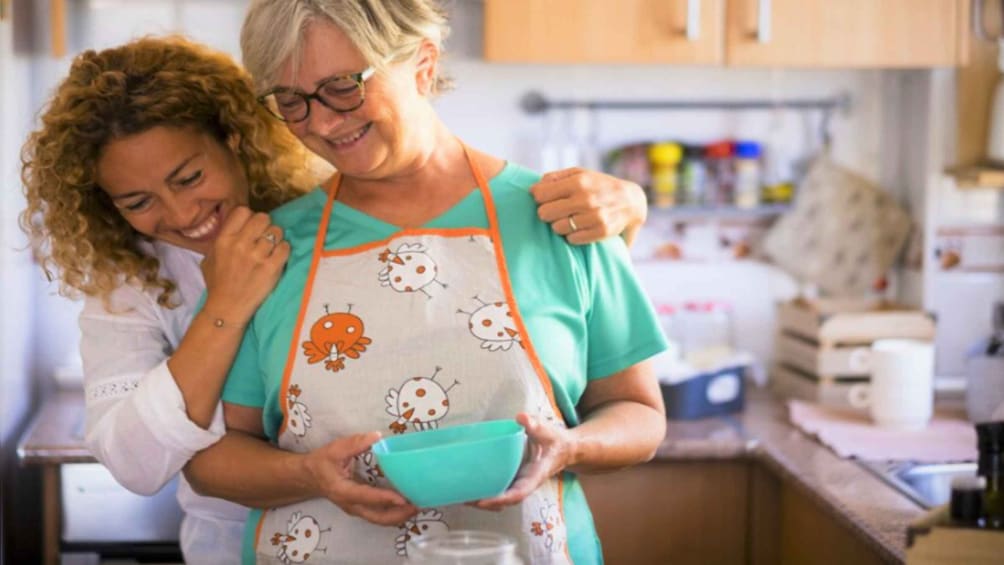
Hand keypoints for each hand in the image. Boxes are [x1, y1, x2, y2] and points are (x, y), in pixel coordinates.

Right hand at [200, 206, 289, 324]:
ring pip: (277, 231)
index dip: (250, 217)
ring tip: (271, 249)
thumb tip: (234, 226)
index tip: (251, 228)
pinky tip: (277, 258)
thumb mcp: (209, 258)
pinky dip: (284, 251)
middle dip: (266, 226)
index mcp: (224, 239)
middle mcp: (240, 244)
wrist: (226, 308)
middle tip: (264, 237)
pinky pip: (285, 248)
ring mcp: (257, 256)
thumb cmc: (217, 284)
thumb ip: (221, 239)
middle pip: (263, 218)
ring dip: (276, 239)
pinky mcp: (271, 268)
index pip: (243, 211)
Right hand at [303, 432, 417, 525]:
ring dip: (399, 516)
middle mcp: (351, 505)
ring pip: (380, 519)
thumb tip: (376, 436)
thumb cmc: (322, 462)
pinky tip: (407, 505)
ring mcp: (357, 510)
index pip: (366, 497)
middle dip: (398, 514)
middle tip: (418, 505)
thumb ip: (355, 443)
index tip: (402, 499)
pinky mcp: (361, 509)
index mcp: (343, 491)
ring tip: (418, 506)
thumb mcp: (334, 449)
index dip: (385, 499)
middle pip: (377, 517)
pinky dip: (394, 513)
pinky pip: (379, 516)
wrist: (309, 477)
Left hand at [472, 413, 574, 510]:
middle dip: (484, 503)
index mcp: (534, 477)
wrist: (563, 450)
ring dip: (481, 500)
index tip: (482, 501)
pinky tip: (468, 486)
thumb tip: (521, 418)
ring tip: (460, 496)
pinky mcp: (513, 480)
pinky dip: (484, 491)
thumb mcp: (547, 431)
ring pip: (500, 499)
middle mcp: (524, 484)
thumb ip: (535, 424)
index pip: (517, 493)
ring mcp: (518, 484)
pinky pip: (498, 490)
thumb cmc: (554, 441)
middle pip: (504, 502)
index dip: (500, 499)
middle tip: (462, 498)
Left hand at [531, 168, 647, 244]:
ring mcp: (594, 216)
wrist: (631, 201)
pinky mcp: (601, 232)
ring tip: (569, 220)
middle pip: (545, 213)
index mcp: (578, 181)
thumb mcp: (580, 173)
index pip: (540, 195)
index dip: (538, 198)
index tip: (544, 200)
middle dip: (547, 213)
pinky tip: (579, 228)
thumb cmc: (599, 186)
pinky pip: (572, 239)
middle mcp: (585, 199)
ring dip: (559, 225)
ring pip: (557, 228)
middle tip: (556, 212)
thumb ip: (555, 177)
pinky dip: (572, 235)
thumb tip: (533, 188)